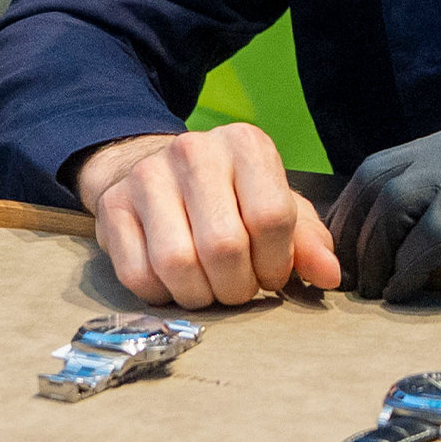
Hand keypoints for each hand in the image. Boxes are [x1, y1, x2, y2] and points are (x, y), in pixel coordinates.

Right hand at [77, 123, 341, 308]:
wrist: (154, 171)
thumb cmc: (229, 198)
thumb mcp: (276, 208)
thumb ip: (308, 242)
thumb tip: (329, 276)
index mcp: (246, 145)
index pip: (270, 217)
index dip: (275, 263)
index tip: (269, 274)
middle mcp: (194, 152)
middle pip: (223, 247)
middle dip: (237, 287)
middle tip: (237, 288)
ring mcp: (146, 177)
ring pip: (177, 265)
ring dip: (199, 296)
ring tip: (207, 288)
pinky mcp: (111, 207)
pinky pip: (138, 275)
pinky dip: (161, 295)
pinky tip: (173, 283)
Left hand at [328, 121, 440, 300]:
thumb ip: (427, 207)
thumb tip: (367, 243)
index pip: (376, 170)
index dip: (349, 214)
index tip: (338, 253)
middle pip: (377, 184)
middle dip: (355, 236)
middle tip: (351, 278)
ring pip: (395, 206)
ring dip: (376, 255)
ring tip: (375, 289)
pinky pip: (429, 238)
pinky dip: (408, 270)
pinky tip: (404, 292)